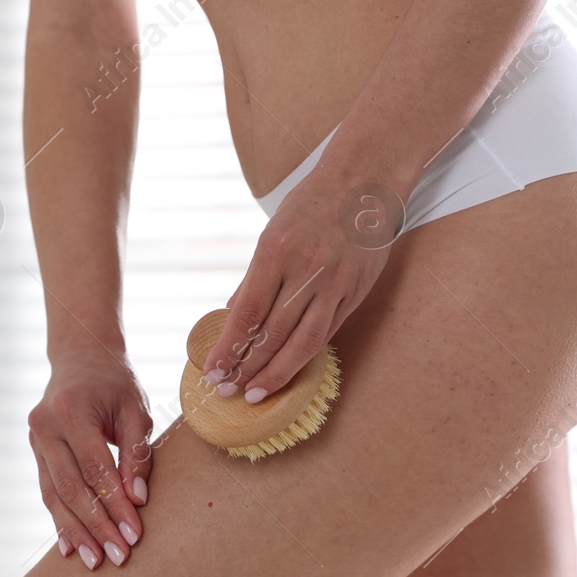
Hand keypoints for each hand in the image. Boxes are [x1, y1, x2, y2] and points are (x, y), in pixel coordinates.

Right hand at [27, 348, 152, 569]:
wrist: (81, 356)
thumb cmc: (115, 383)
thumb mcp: (136, 410)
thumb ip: (137, 454)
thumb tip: (137, 500)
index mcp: (71, 411)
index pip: (96, 469)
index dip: (114, 505)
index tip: (133, 534)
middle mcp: (45, 426)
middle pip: (71, 488)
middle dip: (96, 526)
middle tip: (117, 556)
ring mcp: (35, 440)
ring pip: (54, 495)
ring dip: (76, 531)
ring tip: (95, 561)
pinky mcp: (36, 452)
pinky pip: (47, 491)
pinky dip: (60, 520)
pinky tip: (70, 547)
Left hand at [202, 172, 394, 400]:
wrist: (364, 182)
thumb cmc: (310, 205)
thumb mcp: (272, 233)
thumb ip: (254, 279)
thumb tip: (231, 315)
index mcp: (276, 251)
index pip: (247, 313)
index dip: (229, 348)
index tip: (213, 372)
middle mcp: (307, 270)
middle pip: (273, 333)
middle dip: (247, 368)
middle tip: (228, 391)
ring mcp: (335, 283)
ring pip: (303, 342)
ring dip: (277, 372)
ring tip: (256, 393)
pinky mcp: (355, 291)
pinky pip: (327, 331)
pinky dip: (305, 354)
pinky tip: (289, 369)